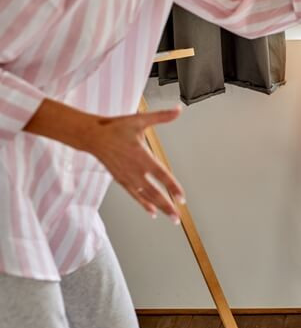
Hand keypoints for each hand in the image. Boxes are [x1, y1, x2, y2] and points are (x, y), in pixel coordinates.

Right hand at [88, 107, 185, 223]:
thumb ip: (161, 117)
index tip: (182, 197)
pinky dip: (144, 204)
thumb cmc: (116, 128)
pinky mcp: (121, 180)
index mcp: (141, 156)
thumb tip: (179, 109)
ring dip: (159, 207)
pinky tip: (152, 212)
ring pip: (146, 196)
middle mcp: (135, 170)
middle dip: (167, 205)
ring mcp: (127, 177)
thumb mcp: (140, 120)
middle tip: (178, 217)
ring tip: (171, 218)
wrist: (92, 137)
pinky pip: (135, 195)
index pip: (161, 175)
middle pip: (154, 192)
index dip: (172, 187)